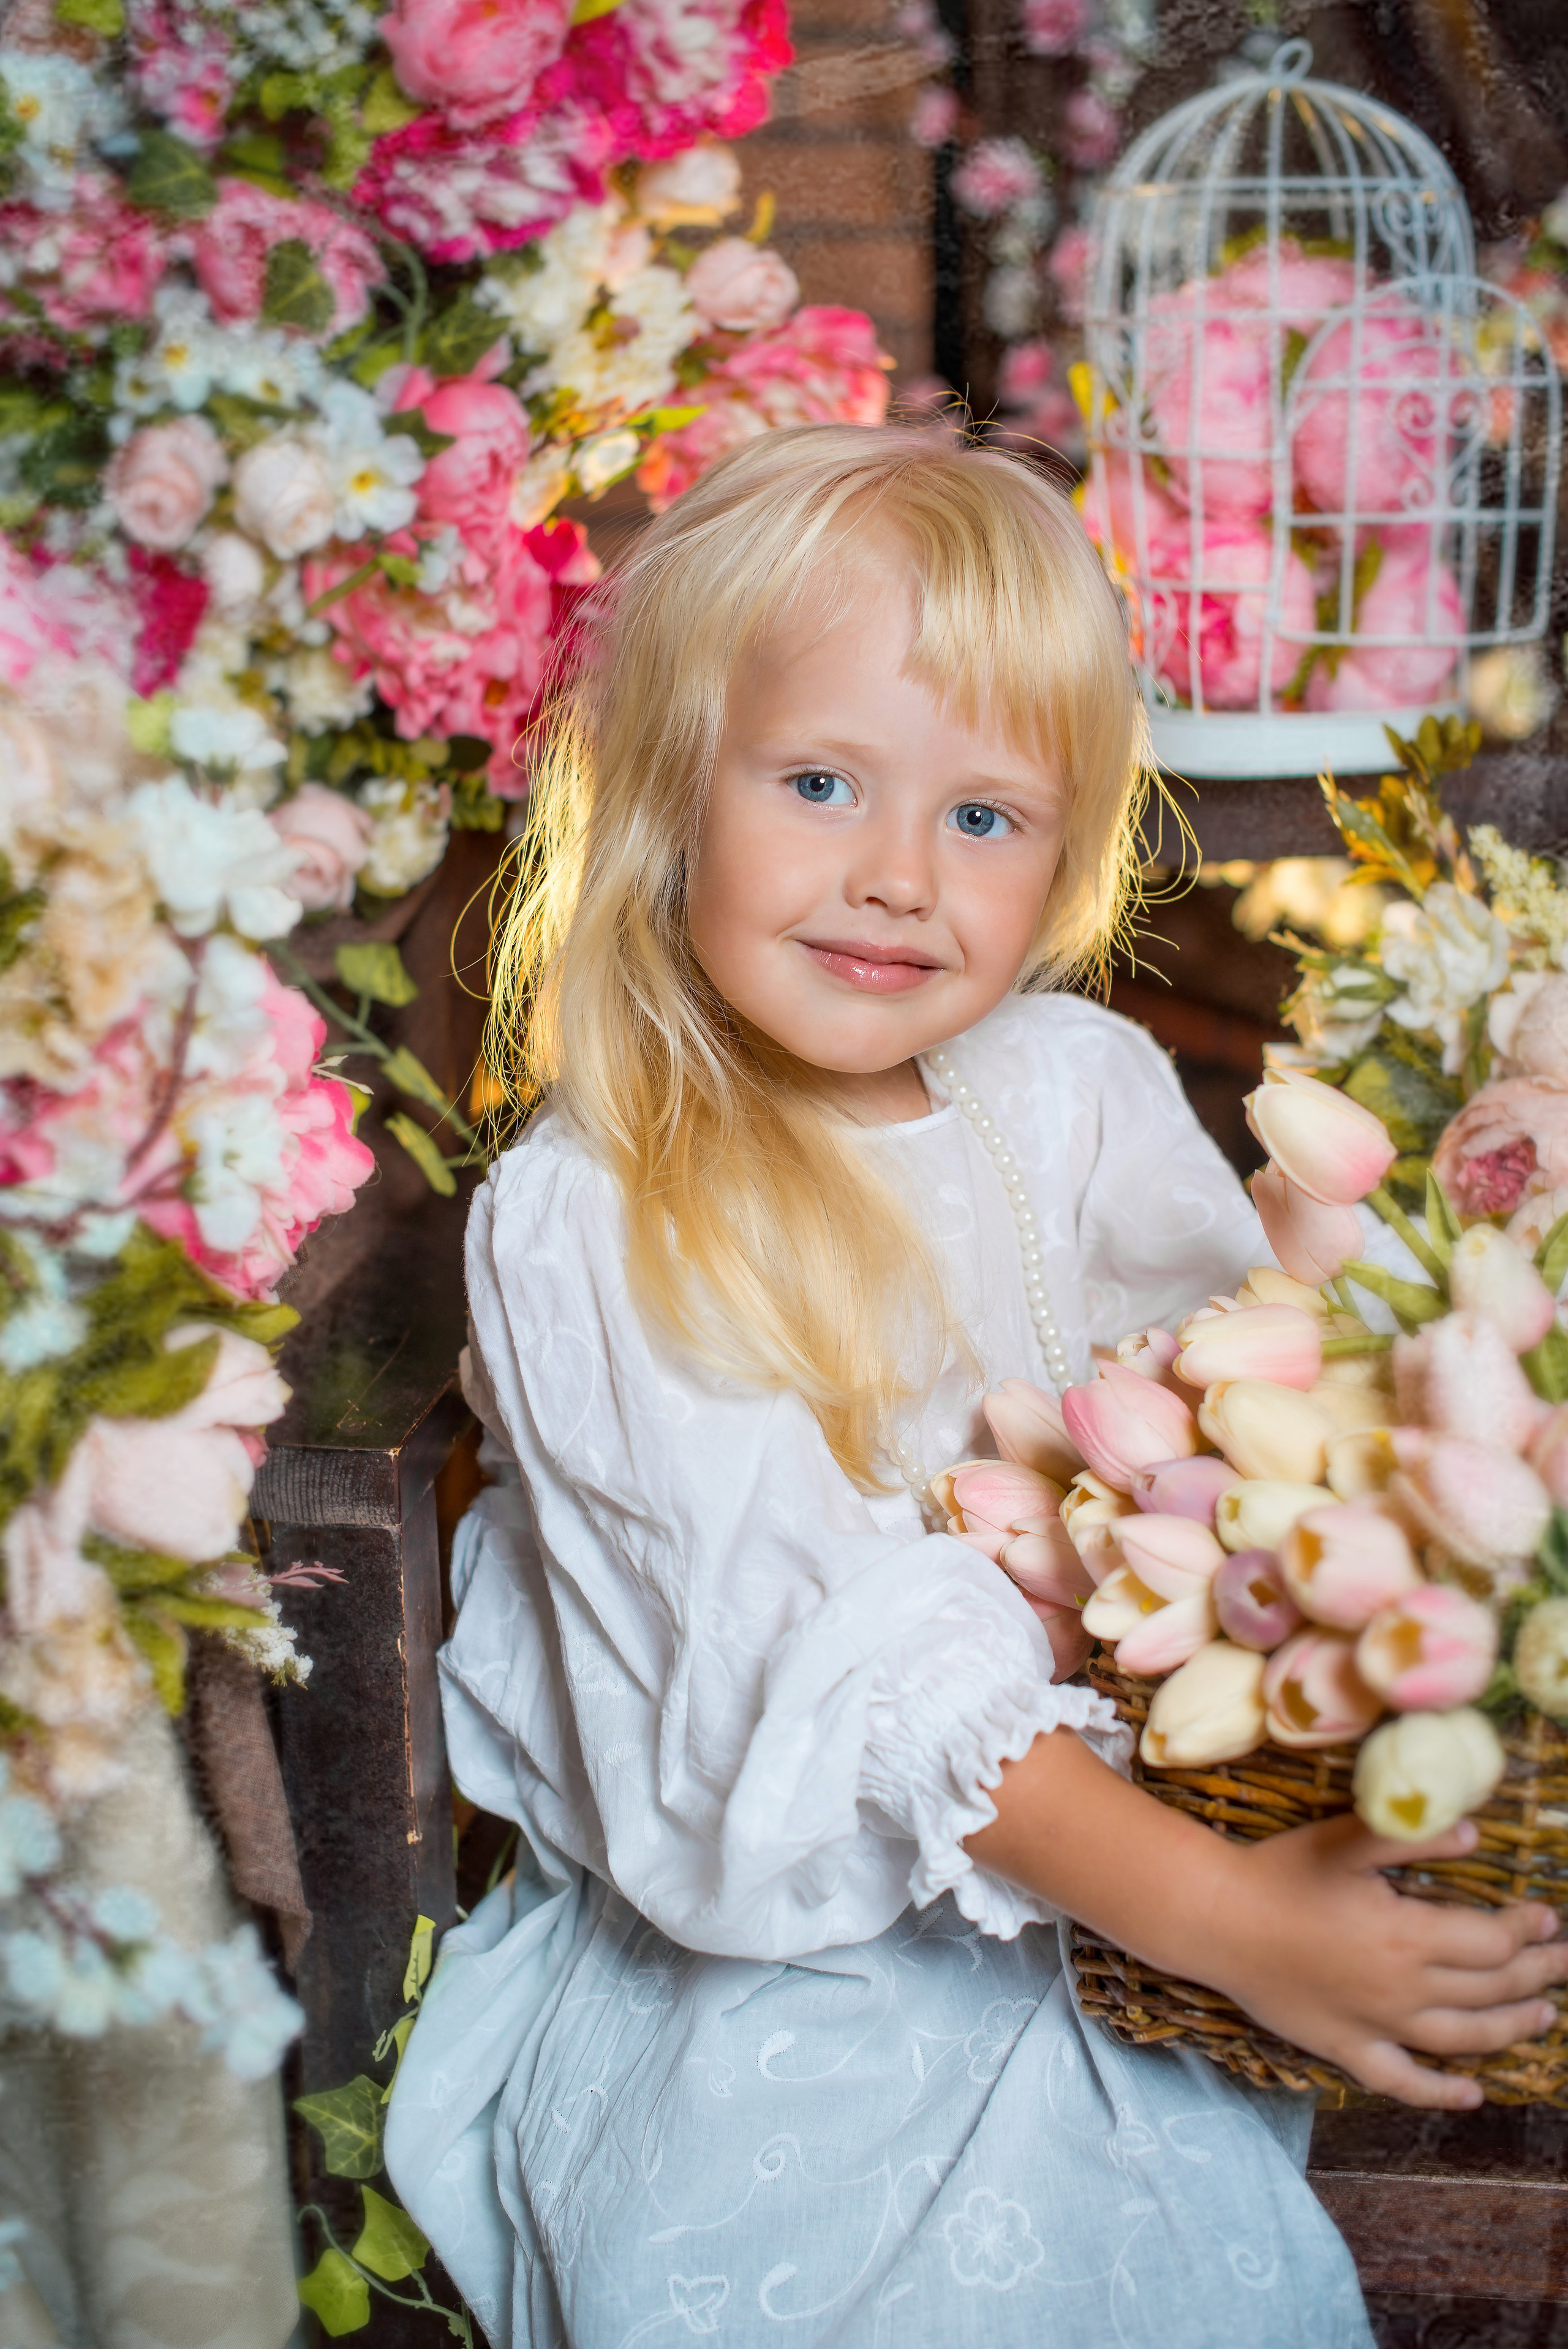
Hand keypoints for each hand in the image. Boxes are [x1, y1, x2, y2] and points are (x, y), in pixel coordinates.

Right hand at [1213, 1814, 1567, 2109]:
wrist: (1215, 1919)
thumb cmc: (1280, 1871)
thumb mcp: (1348, 1839)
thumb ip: (1415, 1836)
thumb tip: (1474, 1833)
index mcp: (1408, 1935)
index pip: (1492, 1941)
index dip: (1527, 1930)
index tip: (1546, 1918)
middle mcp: (1404, 1989)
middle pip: (1490, 1988)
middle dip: (1537, 1974)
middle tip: (1562, 1962)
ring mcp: (1379, 2026)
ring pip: (1465, 2037)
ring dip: (1512, 2027)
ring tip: (1545, 2015)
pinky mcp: (1348, 2050)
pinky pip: (1405, 2081)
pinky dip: (1443, 2093)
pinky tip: (1472, 2094)